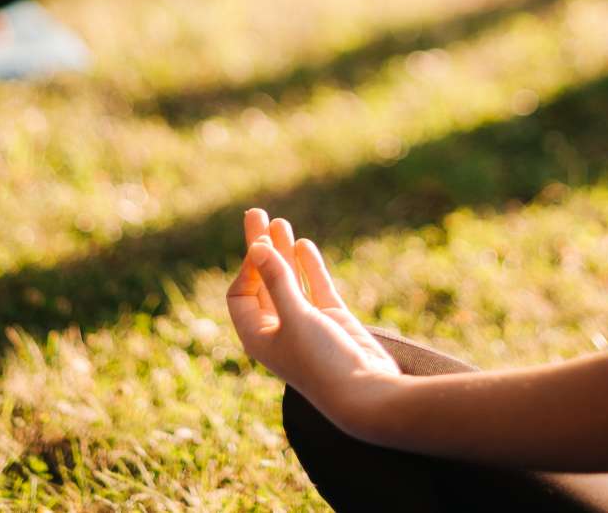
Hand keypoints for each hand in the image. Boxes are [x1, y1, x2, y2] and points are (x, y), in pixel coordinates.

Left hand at [225, 208, 402, 423]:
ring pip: (290, 281)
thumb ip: (277, 281)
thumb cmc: (322, 361)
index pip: (241, 294)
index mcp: (258, 337)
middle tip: (256, 212)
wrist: (367, 395)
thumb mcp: (295, 317)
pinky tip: (303, 244)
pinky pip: (316, 288)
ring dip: (284, 252)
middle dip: (259, 248)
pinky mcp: (333, 321)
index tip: (258, 245)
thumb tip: (255, 246)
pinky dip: (309, 268)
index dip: (247, 267)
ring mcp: (307, 324)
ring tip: (280, 221)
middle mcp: (279, 330)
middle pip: (262, 281)